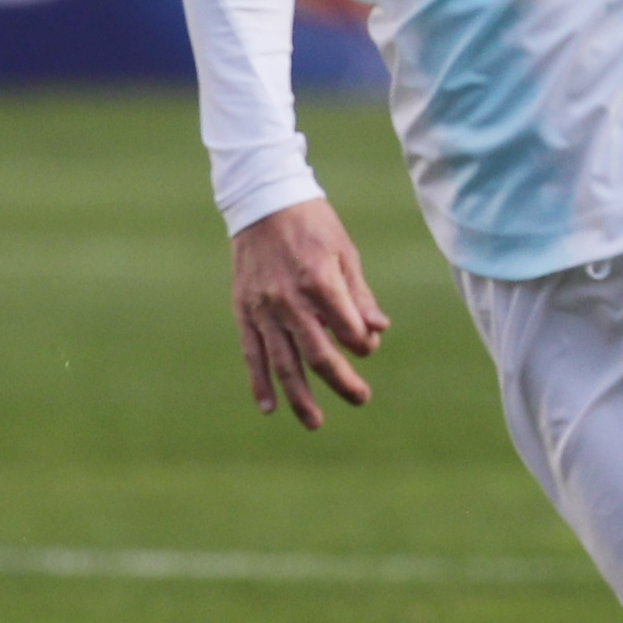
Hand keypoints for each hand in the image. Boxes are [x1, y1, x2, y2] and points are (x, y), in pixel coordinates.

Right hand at [228, 198, 388, 430]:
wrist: (262, 200)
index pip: (349, 331)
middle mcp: (290, 300)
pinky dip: (259, 382)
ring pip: (283, 363)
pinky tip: (269, 408)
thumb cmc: (312, 223)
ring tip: (315, 422)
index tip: (367, 345)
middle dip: (343, 381)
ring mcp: (264, 308)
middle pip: (319, 355)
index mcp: (321, 282)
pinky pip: (252, 353)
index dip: (364, 345)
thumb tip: (379, 330)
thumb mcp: (345, 251)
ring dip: (300, 396)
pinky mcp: (244, 310)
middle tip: (361, 398)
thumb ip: (359, 295)